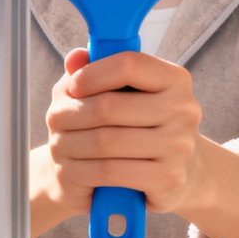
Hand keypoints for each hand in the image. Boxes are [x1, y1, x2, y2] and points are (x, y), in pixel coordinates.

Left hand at [35, 47, 205, 223]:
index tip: (74, 86)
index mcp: (176, 80)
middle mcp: (184, 110)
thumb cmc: (144, 125)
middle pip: (110, 107)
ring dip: (73, 144)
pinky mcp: (169, 179)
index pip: (128, 64)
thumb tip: (74, 58)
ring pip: (107, 141)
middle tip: (54, 121)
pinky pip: (113, 172)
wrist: (177, 173)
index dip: (93, 73)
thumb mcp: (128, 92)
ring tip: (59, 144)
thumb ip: (100, 69)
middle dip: (73, 114)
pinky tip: (77, 167)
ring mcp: (179, 146)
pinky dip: (87, 169)